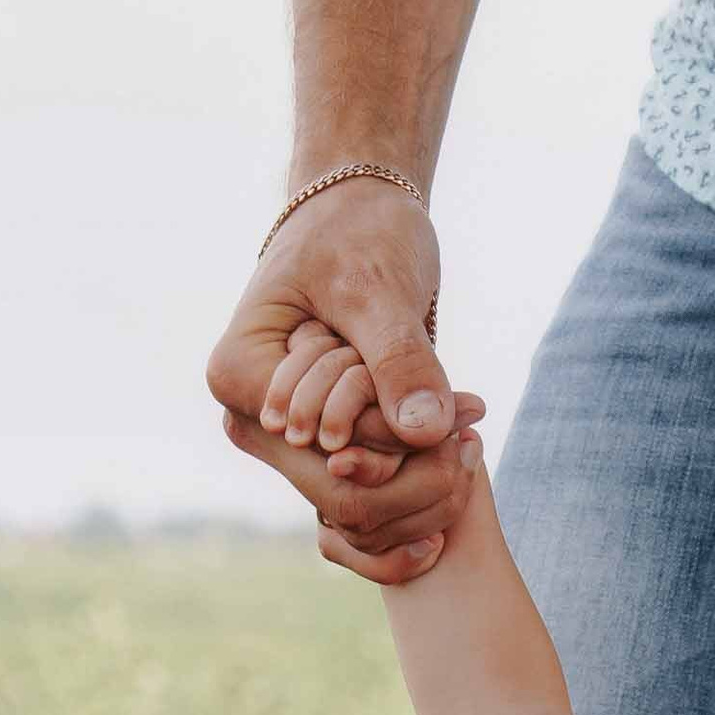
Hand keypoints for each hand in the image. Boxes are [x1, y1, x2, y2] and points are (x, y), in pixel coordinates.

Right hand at [205, 179, 481, 582]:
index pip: (322, 454)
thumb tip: (424, 433)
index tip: (463, 411)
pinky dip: (421, 471)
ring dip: (424, 475)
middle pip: (340, 494)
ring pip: (361, 500)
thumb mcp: (378, 288)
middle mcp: (252, 417)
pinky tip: (463, 438)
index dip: (395, 449)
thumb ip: (399, 360)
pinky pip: (372, 484)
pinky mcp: (323, 440)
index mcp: (238, 378)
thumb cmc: (358, 232)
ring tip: (474, 425)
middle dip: (415, 473)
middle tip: (476, 433)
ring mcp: (286, 434)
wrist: (362, 214)